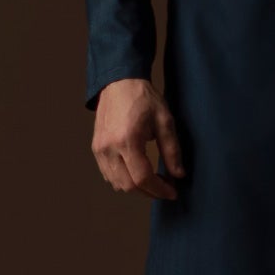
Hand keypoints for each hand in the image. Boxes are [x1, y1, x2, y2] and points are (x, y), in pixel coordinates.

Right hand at [91, 78, 184, 200]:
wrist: (119, 82)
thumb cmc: (143, 98)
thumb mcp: (165, 120)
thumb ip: (172, 150)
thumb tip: (178, 175)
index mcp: (127, 140)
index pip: (142, 178)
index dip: (159, 190)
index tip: (172, 192)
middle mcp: (109, 148)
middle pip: (128, 186)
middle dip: (149, 192)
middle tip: (165, 188)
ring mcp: (99, 149)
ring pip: (117, 183)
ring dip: (136, 187)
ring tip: (153, 181)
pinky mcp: (96, 148)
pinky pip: (108, 174)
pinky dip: (123, 180)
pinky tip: (137, 173)